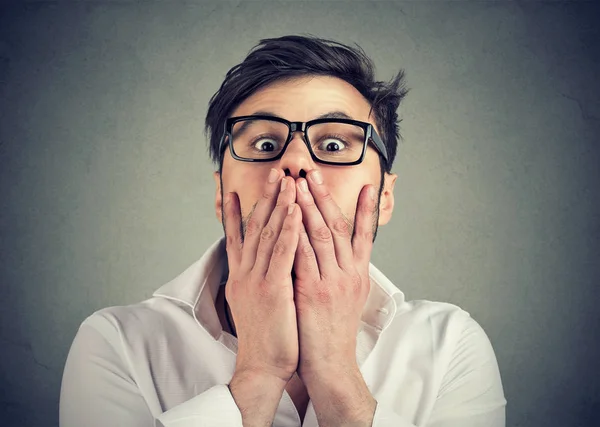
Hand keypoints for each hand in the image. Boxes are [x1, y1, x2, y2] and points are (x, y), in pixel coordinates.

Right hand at [224, 169, 301, 382]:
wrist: (261, 368)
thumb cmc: (263, 338)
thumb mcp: (253, 303)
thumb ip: (256, 279)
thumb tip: (260, 264)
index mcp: (240, 277)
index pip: (237, 236)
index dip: (239, 211)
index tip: (240, 189)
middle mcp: (245, 273)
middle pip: (254, 227)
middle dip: (266, 197)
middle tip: (275, 172)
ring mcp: (257, 280)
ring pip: (268, 234)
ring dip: (279, 205)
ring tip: (288, 181)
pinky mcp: (272, 290)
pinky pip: (282, 253)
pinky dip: (289, 230)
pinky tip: (296, 211)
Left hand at [292, 170, 376, 377]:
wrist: (331, 365)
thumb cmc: (334, 332)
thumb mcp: (349, 298)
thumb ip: (344, 271)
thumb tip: (338, 250)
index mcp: (359, 274)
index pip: (365, 234)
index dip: (367, 208)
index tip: (368, 184)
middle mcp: (350, 274)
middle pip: (338, 227)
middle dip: (325, 197)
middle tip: (314, 173)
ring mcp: (333, 282)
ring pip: (320, 235)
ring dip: (308, 207)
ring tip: (298, 184)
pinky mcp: (314, 292)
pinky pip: (303, 255)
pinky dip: (296, 233)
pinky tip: (288, 216)